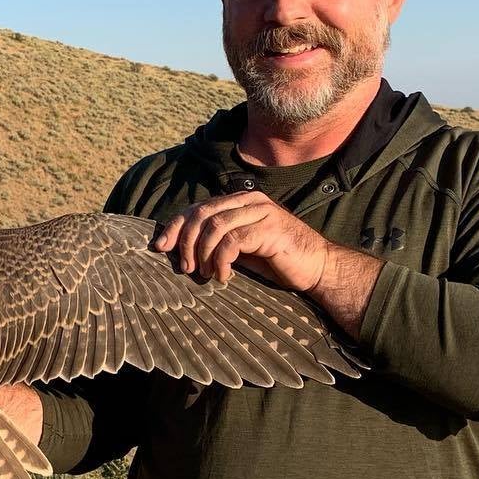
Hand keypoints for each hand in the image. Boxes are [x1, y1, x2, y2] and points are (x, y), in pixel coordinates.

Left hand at [150, 191, 329, 292]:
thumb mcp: (242, 248)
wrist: (318, 268)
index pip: (198, 207)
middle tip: (186, 268)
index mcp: (241, 202)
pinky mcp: (269, 228)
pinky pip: (231, 241)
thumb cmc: (279, 260)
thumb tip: (183, 250)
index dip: (176, 227)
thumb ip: (219, 241)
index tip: (161, 248)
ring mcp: (261, 212)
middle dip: (186, 242)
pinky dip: (221, 261)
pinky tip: (224, 277)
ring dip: (203, 254)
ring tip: (206, 274)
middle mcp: (249, 201)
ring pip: (214, 226)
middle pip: (202, 214)